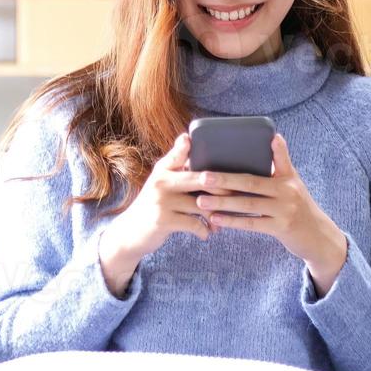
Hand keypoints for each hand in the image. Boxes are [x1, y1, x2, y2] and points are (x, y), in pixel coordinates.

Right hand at [97, 132, 217, 294]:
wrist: (130, 232)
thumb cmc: (153, 205)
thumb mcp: (160, 181)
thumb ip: (175, 162)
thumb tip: (187, 137)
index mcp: (163, 170)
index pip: (181, 153)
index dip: (194, 147)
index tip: (215, 152)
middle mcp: (162, 182)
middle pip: (201, 179)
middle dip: (224, 186)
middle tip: (241, 193)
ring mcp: (162, 201)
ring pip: (201, 204)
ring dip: (217, 214)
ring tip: (224, 219)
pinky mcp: (164, 221)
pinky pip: (194, 224)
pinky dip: (205, 230)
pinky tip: (208, 233)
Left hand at [192, 133, 348, 294]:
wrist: (317, 235)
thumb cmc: (299, 204)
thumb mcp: (293, 181)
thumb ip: (281, 162)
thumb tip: (273, 136)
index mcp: (288, 177)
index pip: (271, 162)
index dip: (262, 153)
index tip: (243, 145)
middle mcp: (287, 192)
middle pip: (251, 184)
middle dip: (225, 180)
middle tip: (202, 177)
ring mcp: (284, 211)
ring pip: (248, 205)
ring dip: (223, 202)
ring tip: (202, 200)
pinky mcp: (280, 228)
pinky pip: (252, 223)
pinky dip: (232, 221)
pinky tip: (215, 219)